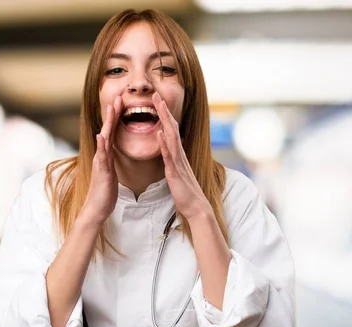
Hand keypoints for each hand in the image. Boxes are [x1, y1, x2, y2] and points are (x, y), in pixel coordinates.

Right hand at [80, 96, 122, 224]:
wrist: (96, 209)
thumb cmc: (105, 193)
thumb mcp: (110, 173)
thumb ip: (109, 161)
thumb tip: (111, 153)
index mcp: (106, 156)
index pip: (112, 132)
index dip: (117, 117)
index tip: (121, 102)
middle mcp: (102, 156)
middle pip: (108, 130)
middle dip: (113, 113)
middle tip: (118, 96)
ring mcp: (100, 163)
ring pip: (105, 139)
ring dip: (108, 123)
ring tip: (112, 108)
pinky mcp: (102, 172)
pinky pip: (102, 157)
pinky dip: (101, 146)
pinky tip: (101, 136)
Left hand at [153, 92, 211, 220]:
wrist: (196, 207)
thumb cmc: (186, 192)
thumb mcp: (177, 172)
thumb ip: (173, 161)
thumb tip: (169, 151)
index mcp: (178, 154)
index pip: (171, 130)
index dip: (164, 115)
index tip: (157, 101)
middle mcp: (180, 154)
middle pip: (171, 127)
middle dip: (163, 110)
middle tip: (155, 94)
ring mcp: (178, 162)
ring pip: (171, 136)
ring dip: (164, 120)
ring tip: (157, 105)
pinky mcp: (175, 172)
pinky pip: (169, 155)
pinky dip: (164, 142)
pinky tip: (159, 132)